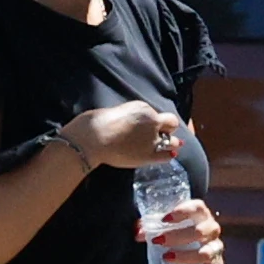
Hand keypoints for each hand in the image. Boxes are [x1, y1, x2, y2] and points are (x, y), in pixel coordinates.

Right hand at [63, 102, 183, 169]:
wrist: (91, 139)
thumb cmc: (95, 123)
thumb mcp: (117, 111)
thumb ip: (130, 117)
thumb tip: (132, 124)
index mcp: (143, 108)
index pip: (156, 113)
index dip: (154, 119)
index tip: (148, 124)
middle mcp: (152, 122)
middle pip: (171, 123)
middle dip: (167, 128)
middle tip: (162, 133)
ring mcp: (152, 140)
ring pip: (172, 141)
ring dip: (171, 142)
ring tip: (170, 145)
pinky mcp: (148, 155)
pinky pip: (166, 156)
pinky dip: (168, 154)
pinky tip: (170, 154)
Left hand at [143, 196, 224, 263]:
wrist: (190, 244)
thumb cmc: (174, 230)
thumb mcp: (163, 225)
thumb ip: (149, 226)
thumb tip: (139, 233)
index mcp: (200, 214)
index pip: (196, 208)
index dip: (182, 212)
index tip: (164, 219)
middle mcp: (211, 229)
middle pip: (200, 231)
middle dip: (178, 237)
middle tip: (158, 241)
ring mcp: (215, 248)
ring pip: (206, 253)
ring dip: (186, 257)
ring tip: (167, 259)